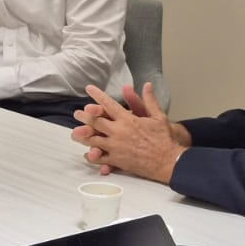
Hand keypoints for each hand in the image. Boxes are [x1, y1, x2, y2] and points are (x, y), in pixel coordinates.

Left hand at [70, 83, 189, 182]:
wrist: (169, 161)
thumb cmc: (164, 138)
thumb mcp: (158, 116)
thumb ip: (149, 100)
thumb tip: (147, 85)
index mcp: (127, 120)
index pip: (108, 104)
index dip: (97, 95)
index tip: (89, 89)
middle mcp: (119, 132)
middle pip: (96, 122)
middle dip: (85, 116)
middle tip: (77, 113)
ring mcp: (116, 147)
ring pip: (94, 140)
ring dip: (83, 136)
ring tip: (75, 134)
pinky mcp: (117, 160)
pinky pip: (101, 159)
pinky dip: (93, 157)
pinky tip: (87, 154)